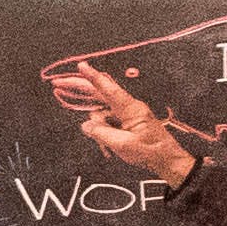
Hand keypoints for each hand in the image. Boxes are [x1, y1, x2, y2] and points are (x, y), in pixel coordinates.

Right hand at [44, 60, 200, 186]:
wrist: (168, 160)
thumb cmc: (150, 152)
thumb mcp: (123, 145)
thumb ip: (101, 133)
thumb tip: (86, 125)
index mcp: (130, 108)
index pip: (107, 88)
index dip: (92, 77)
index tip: (81, 65)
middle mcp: (128, 107)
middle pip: (99, 93)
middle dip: (79, 88)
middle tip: (58, 83)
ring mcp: (127, 115)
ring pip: (102, 112)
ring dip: (96, 126)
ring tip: (105, 145)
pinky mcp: (127, 122)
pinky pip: (108, 122)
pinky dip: (103, 132)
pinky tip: (107, 146)